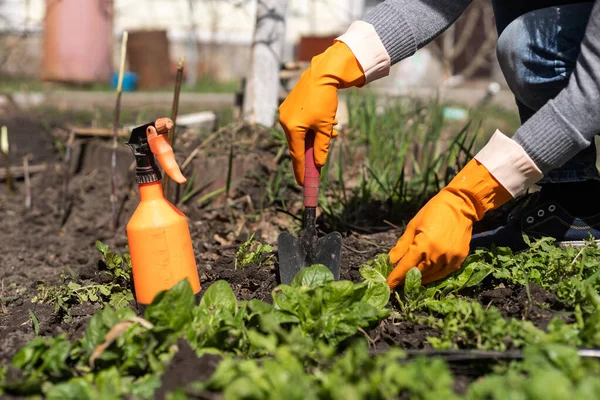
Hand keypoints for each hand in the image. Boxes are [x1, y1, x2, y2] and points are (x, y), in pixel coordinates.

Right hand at [279, 41, 364, 184]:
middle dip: (311, 152)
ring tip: (332, 132)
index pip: (297, 154)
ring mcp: (286, 113)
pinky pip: (300, 124)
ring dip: (315, 137)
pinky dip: (311, 128)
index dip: (301, 170)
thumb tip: (319, 163)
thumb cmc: (324, 100)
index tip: (304, 183)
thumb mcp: (325, 126)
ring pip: (300, 134)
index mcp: (292, 127)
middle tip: (318, 166)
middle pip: (298, 144)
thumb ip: (322, 146)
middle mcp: (284, 121)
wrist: (322, 73)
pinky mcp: (289, 107)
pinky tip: (326, 123)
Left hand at [387, 159, 512, 289]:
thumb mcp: (413, 226)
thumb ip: (401, 247)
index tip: (387, 287)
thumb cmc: (433, 212)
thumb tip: (388, 261)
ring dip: (419, 279)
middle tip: (397, 282)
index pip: (405, 267)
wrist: (461, 205)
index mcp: (423, 245)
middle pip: (417, 274)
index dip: (395, 278)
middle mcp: (437, 255)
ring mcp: (450, 258)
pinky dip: (433, 276)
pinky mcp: (459, 260)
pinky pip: (443, 274)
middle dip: (406, 279)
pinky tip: (426, 275)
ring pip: (430, 276)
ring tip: (410, 280)